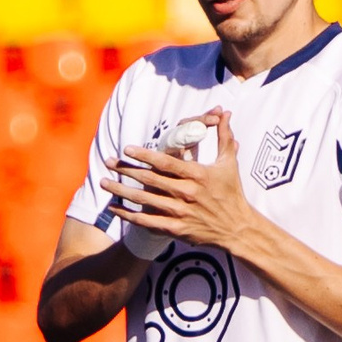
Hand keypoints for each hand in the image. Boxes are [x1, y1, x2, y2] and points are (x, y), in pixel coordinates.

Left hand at [101, 111, 259, 251]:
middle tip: (108, 161)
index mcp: (198, 175)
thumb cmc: (232, 193)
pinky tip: (115, 208)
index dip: (145, 155)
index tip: (127, 149)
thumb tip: (225, 113)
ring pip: (144, 200)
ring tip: (104, 183)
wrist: (237, 229)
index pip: (166, 162)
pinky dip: (129, 215)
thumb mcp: (229, 163)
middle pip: (150, 180)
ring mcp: (180, 213)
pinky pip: (147, 222)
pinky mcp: (175, 229)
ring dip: (121, 191)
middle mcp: (187, 193)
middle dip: (126, 170)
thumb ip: (224, 136)